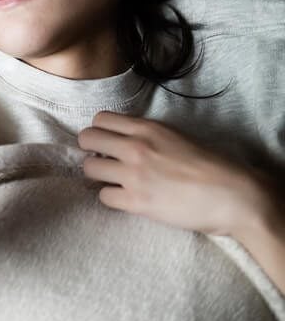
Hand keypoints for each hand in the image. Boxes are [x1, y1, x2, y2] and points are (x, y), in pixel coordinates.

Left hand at [77, 111, 276, 237]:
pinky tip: (126, 198)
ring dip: (99, 174)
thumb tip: (124, 139)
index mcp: (147, 128)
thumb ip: (148, 135)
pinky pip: (103, 196)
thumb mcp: (177, 137)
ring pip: (89, 168)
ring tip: (114, 180)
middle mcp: (135, 147)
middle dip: (91, 149)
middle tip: (104, 160)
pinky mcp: (136, 201)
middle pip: (86, 139)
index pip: (101, 119)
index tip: (107, 142)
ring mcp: (133, 175)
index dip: (100, 131)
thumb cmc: (212, 166)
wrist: (233, 196)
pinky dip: (111, 197)